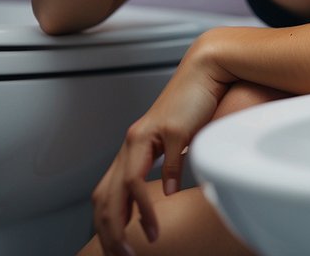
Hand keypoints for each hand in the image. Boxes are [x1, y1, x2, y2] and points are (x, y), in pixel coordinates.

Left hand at [91, 35, 232, 254]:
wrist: (206, 72)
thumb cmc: (193, 105)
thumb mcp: (174, 143)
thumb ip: (165, 165)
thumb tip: (165, 193)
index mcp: (131, 149)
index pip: (104, 195)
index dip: (105, 226)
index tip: (117, 249)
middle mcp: (133, 142)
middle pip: (107, 194)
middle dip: (111, 230)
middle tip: (122, 254)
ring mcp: (150, 134)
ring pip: (129, 182)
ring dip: (138, 214)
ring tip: (148, 235)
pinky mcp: (172, 127)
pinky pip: (166, 160)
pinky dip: (166, 182)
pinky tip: (172, 196)